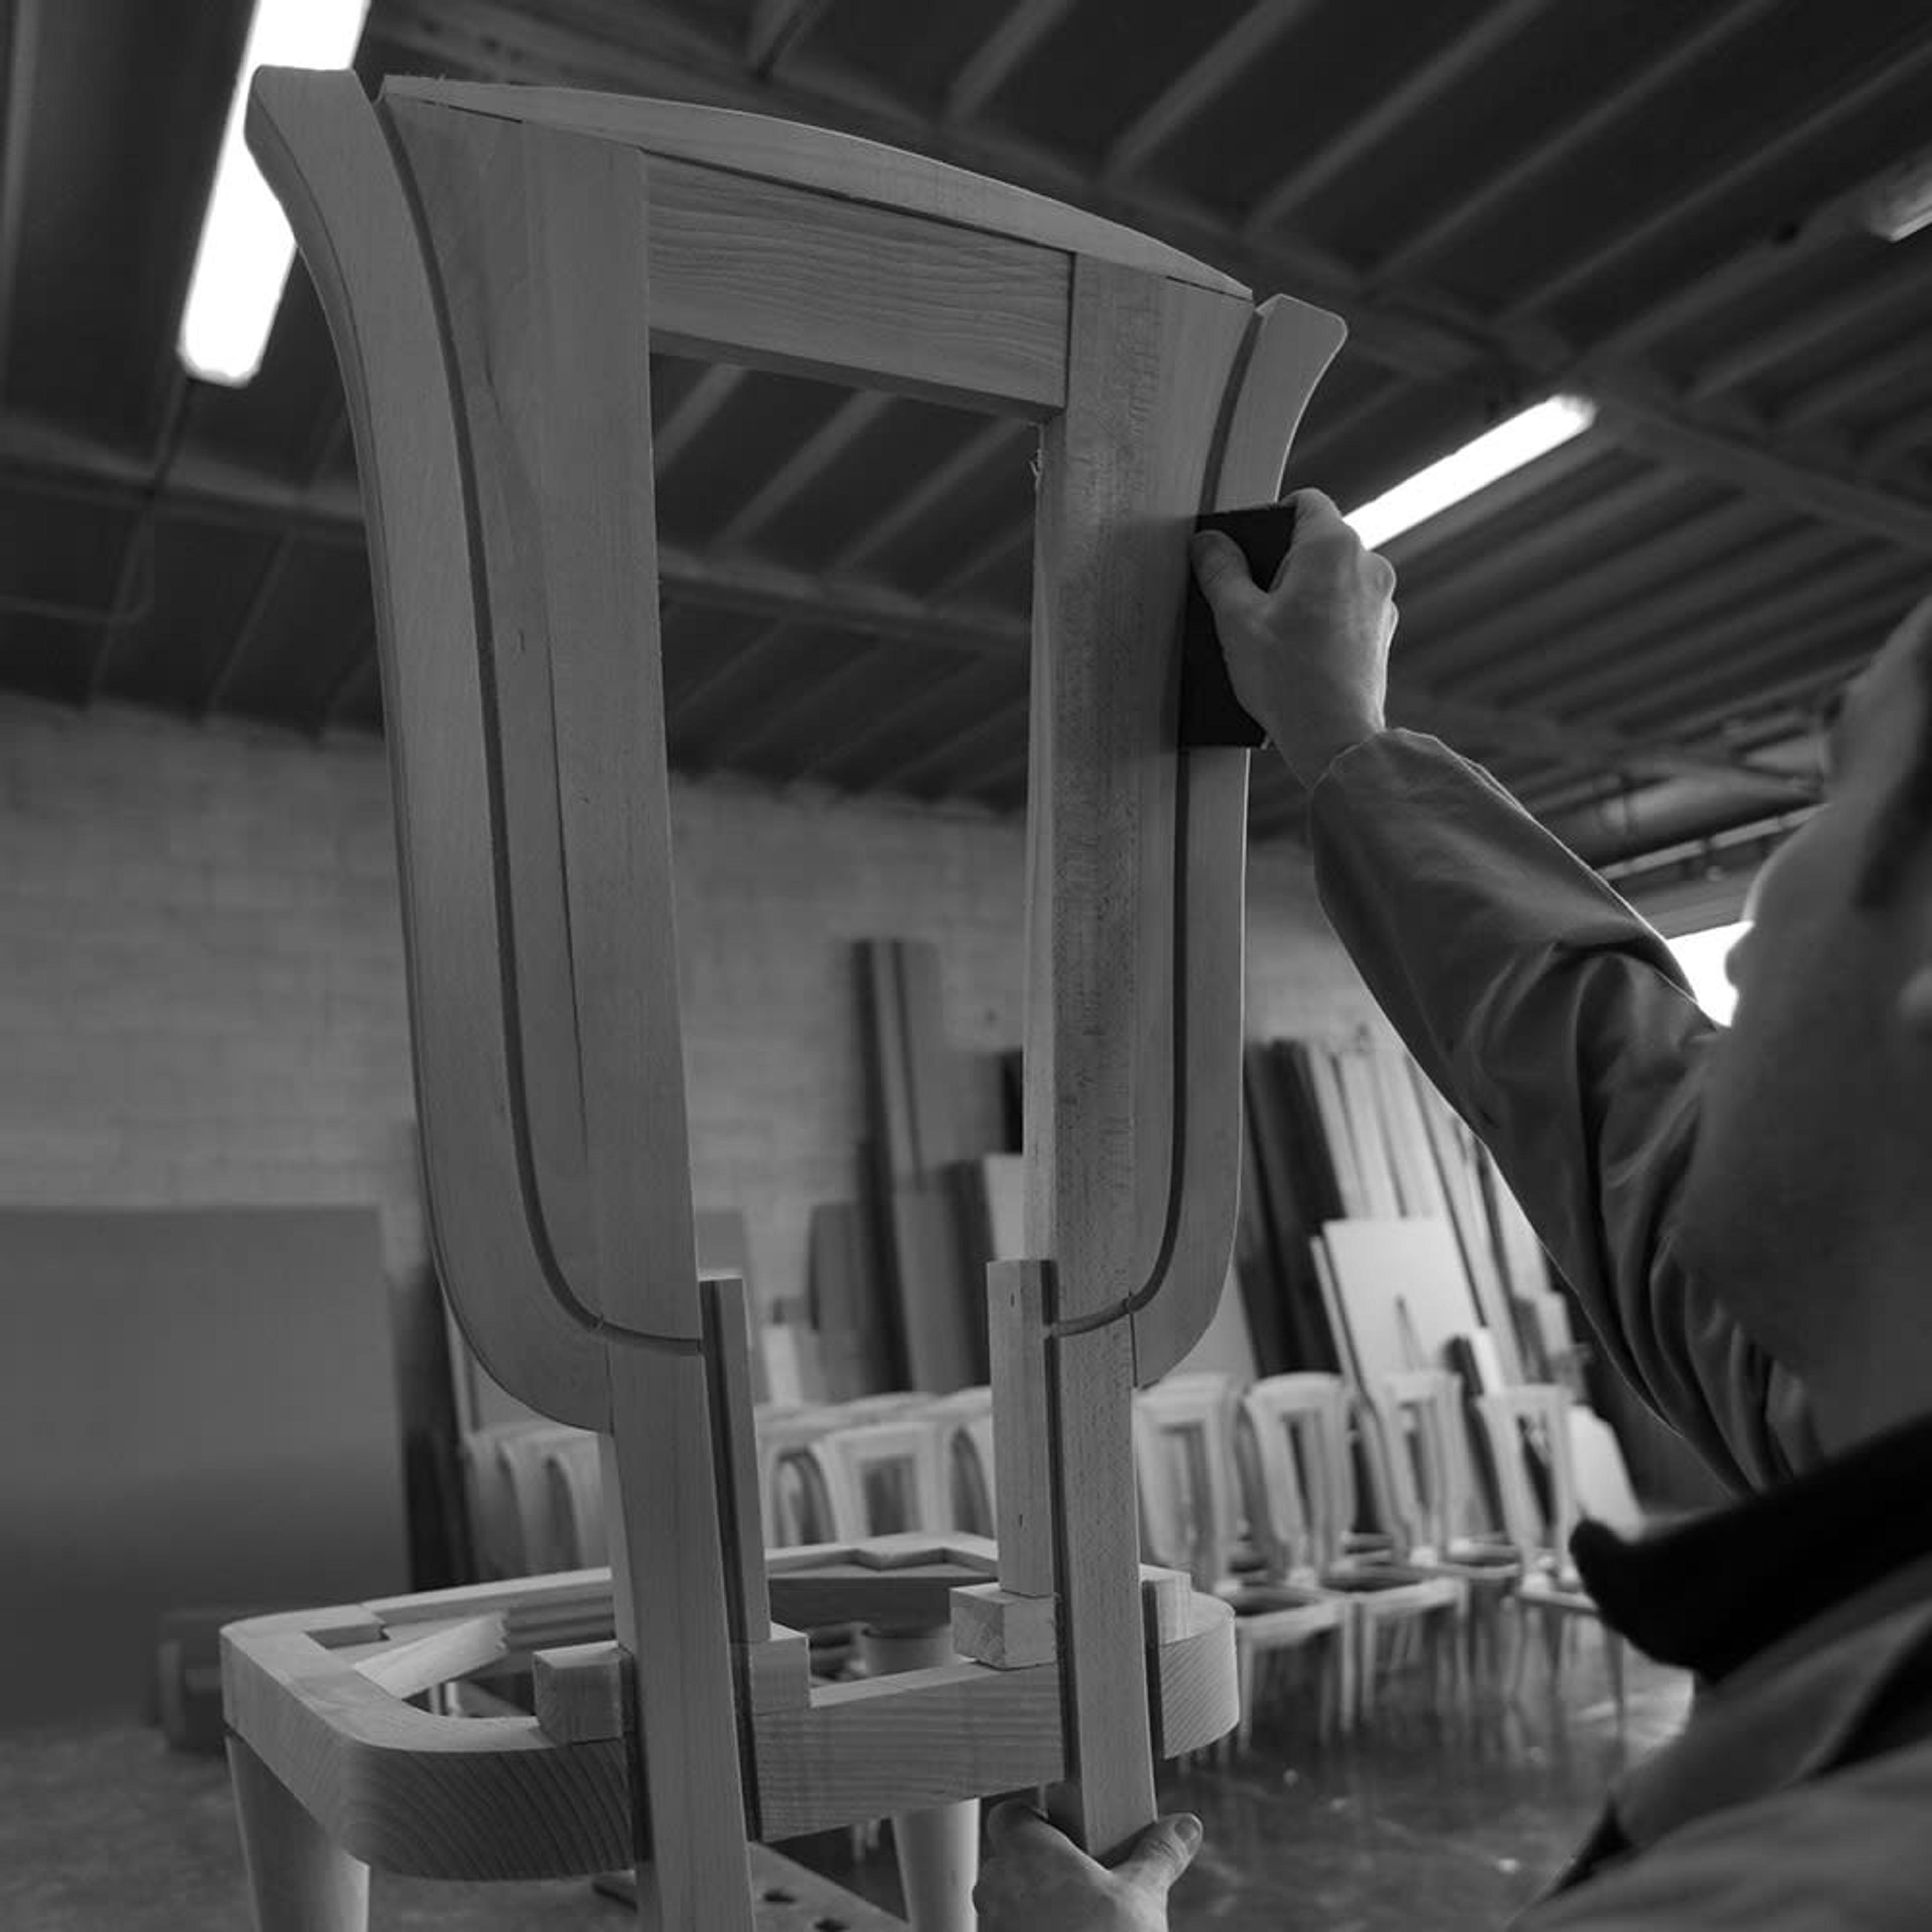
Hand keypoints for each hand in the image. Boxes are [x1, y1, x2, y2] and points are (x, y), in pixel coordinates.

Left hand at [972, 1800, 1201, 1930]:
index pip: (1009, 1814)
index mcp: (1027, 1852)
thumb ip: (1159, 1854)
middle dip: (1040, 1867)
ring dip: (1033, 1906)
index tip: (1066, 1835)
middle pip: (1009, 1858)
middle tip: (1082, 1881)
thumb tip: (1186, 1826)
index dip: (1035, 1820)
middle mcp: (995, 1885)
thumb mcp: (1142, 1895)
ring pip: (1005, 1901)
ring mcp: (990, 1925)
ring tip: (1078, 1921)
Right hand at [1190, 486, 1395, 786]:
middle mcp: (1367, 564)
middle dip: (1281, 562)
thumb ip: (1220, 571)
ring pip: (1333, 577)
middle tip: (1249, 598)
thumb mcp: (1236, 620)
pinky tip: (1296, 653)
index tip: (1247, 547)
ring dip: (1303, 592)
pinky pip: (1346, 608)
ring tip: (1271, 633)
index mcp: (1333, 546)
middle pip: (1318, 541)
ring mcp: (1380, 600)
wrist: (1336, 739)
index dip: (1269, 517)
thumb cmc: (1288, 678)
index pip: (1304, 502)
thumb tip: (1208, 541)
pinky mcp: (1381, 633)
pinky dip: (1322, 619)